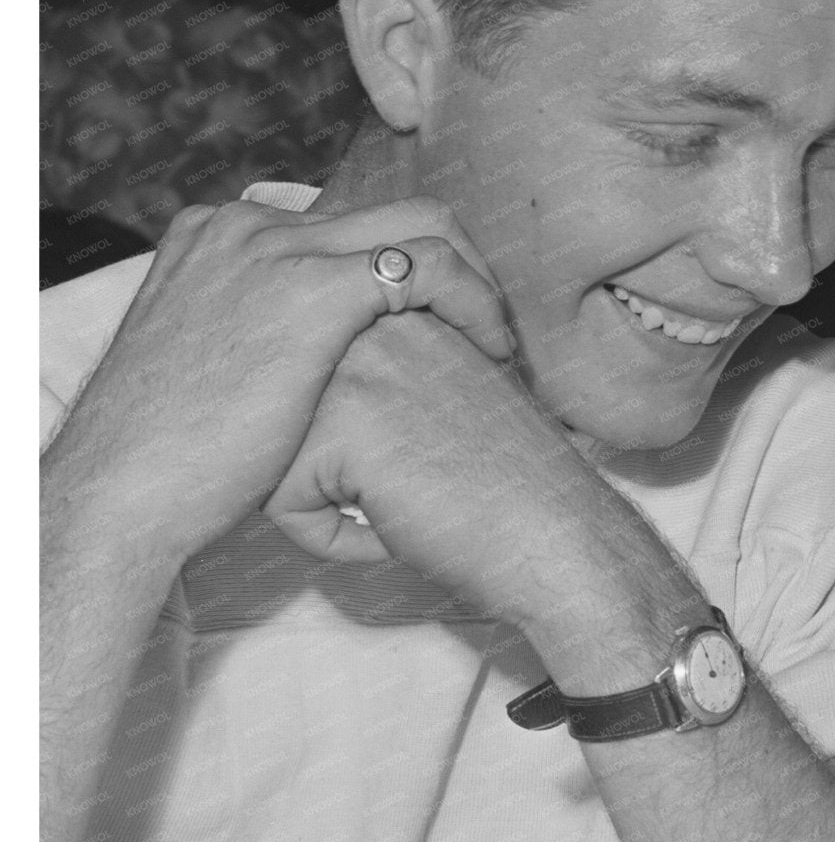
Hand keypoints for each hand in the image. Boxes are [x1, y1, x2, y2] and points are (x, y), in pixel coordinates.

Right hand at [43, 196, 512, 564]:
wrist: (127, 486)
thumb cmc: (170, 453)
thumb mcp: (211, 366)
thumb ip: (256, 337)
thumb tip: (302, 358)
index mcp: (223, 238)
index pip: (347, 227)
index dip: (410, 272)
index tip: (445, 323)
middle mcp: (249, 226)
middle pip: (392, 211)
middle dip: (456, 262)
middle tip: (486, 327)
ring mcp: (277, 250)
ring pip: (423, 225)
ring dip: (474, 279)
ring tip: (496, 343)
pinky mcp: (310, 289)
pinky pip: (430, 264)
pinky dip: (476, 302)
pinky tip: (492, 352)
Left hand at [263, 312, 682, 668]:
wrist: (558, 533)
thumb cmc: (508, 479)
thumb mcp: (444, 387)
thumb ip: (383, 364)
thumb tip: (298, 388)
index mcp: (395, 305)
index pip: (305, 371)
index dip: (343, 433)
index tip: (415, 451)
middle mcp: (367, 322)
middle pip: (278, 408)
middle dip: (320, 464)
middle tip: (407, 479)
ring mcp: (351, 370)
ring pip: (270, 451)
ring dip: (321, 497)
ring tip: (394, 501)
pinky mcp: (339, 428)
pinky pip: (280, 502)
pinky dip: (326, 536)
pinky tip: (390, 528)